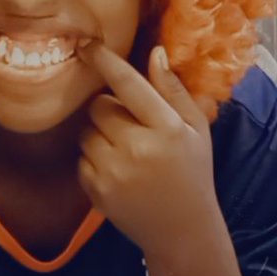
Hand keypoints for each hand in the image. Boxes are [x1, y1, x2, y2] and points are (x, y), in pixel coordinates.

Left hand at [77, 43, 216, 258]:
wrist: (181, 229)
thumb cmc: (192, 172)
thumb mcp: (196, 129)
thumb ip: (174, 91)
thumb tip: (155, 53)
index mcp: (166, 128)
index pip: (128, 85)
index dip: (105, 62)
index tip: (88, 46)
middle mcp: (137, 148)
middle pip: (99, 107)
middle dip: (109, 109)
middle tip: (130, 125)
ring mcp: (113, 172)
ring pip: (86, 132)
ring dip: (99, 135)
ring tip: (125, 151)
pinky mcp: (96, 191)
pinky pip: (81, 159)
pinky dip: (94, 160)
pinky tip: (118, 171)